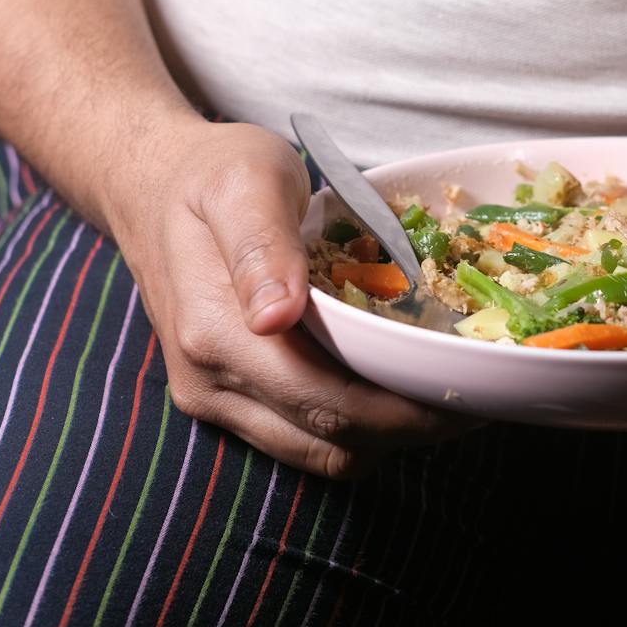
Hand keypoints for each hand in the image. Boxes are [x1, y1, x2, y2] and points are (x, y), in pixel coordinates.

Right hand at [104, 119, 470, 478]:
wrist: (149, 186)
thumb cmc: (210, 174)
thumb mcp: (244, 182)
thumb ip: (261, 245)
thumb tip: (276, 316)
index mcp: (216, 335)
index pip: (327, 403)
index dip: (404, 414)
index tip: (466, 395)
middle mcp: (210, 384)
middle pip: (329, 440)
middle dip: (410, 431)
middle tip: (477, 399)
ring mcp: (214, 401)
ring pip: (318, 452)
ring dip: (385, 438)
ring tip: (445, 395)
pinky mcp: (227, 402)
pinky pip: (302, 436)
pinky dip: (356, 427)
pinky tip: (395, 388)